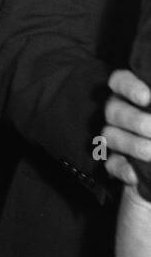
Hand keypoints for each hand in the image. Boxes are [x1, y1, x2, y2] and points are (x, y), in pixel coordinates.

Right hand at [103, 69, 150, 193]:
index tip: (147, 98)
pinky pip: (111, 164)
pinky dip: (123, 169)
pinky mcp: (115, 160)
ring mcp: (115, 135)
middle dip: (136, 121)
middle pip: (114, 110)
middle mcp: (119, 112)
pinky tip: (136, 175)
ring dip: (132, 145)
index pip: (120, 81)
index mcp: (132, 94)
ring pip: (110, 136)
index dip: (129, 87)